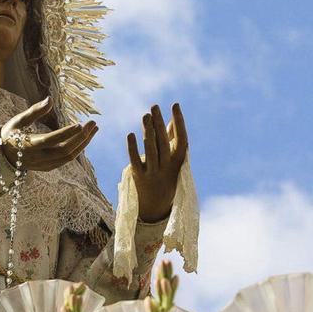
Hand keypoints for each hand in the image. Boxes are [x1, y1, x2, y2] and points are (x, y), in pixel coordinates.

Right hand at [0, 97, 97, 171]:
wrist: (2, 156)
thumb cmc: (10, 134)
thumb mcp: (18, 121)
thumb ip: (35, 111)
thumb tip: (50, 99)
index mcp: (28, 145)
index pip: (51, 140)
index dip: (66, 133)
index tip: (80, 124)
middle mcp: (37, 158)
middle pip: (64, 151)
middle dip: (81, 138)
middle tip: (93, 123)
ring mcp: (44, 165)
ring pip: (68, 157)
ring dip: (83, 143)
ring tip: (94, 129)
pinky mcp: (48, 167)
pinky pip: (66, 159)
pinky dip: (77, 149)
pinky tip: (85, 138)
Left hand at [127, 103, 187, 222]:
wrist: (156, 206)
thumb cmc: (166, 177)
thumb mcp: (173, 160)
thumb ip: (172, 140)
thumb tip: (171, 120)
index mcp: (179, 161)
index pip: (181, 139)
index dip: (179, 122)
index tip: (175, 105)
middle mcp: (168, 167)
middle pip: (164, 142)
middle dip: (159, 123)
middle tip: (154, 106)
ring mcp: (153, 173)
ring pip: (151, 150)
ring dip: (148, 132)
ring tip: (145, 115)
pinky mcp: (139, 177)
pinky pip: (135, 161)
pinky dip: (133, 148)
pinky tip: (131, 134)